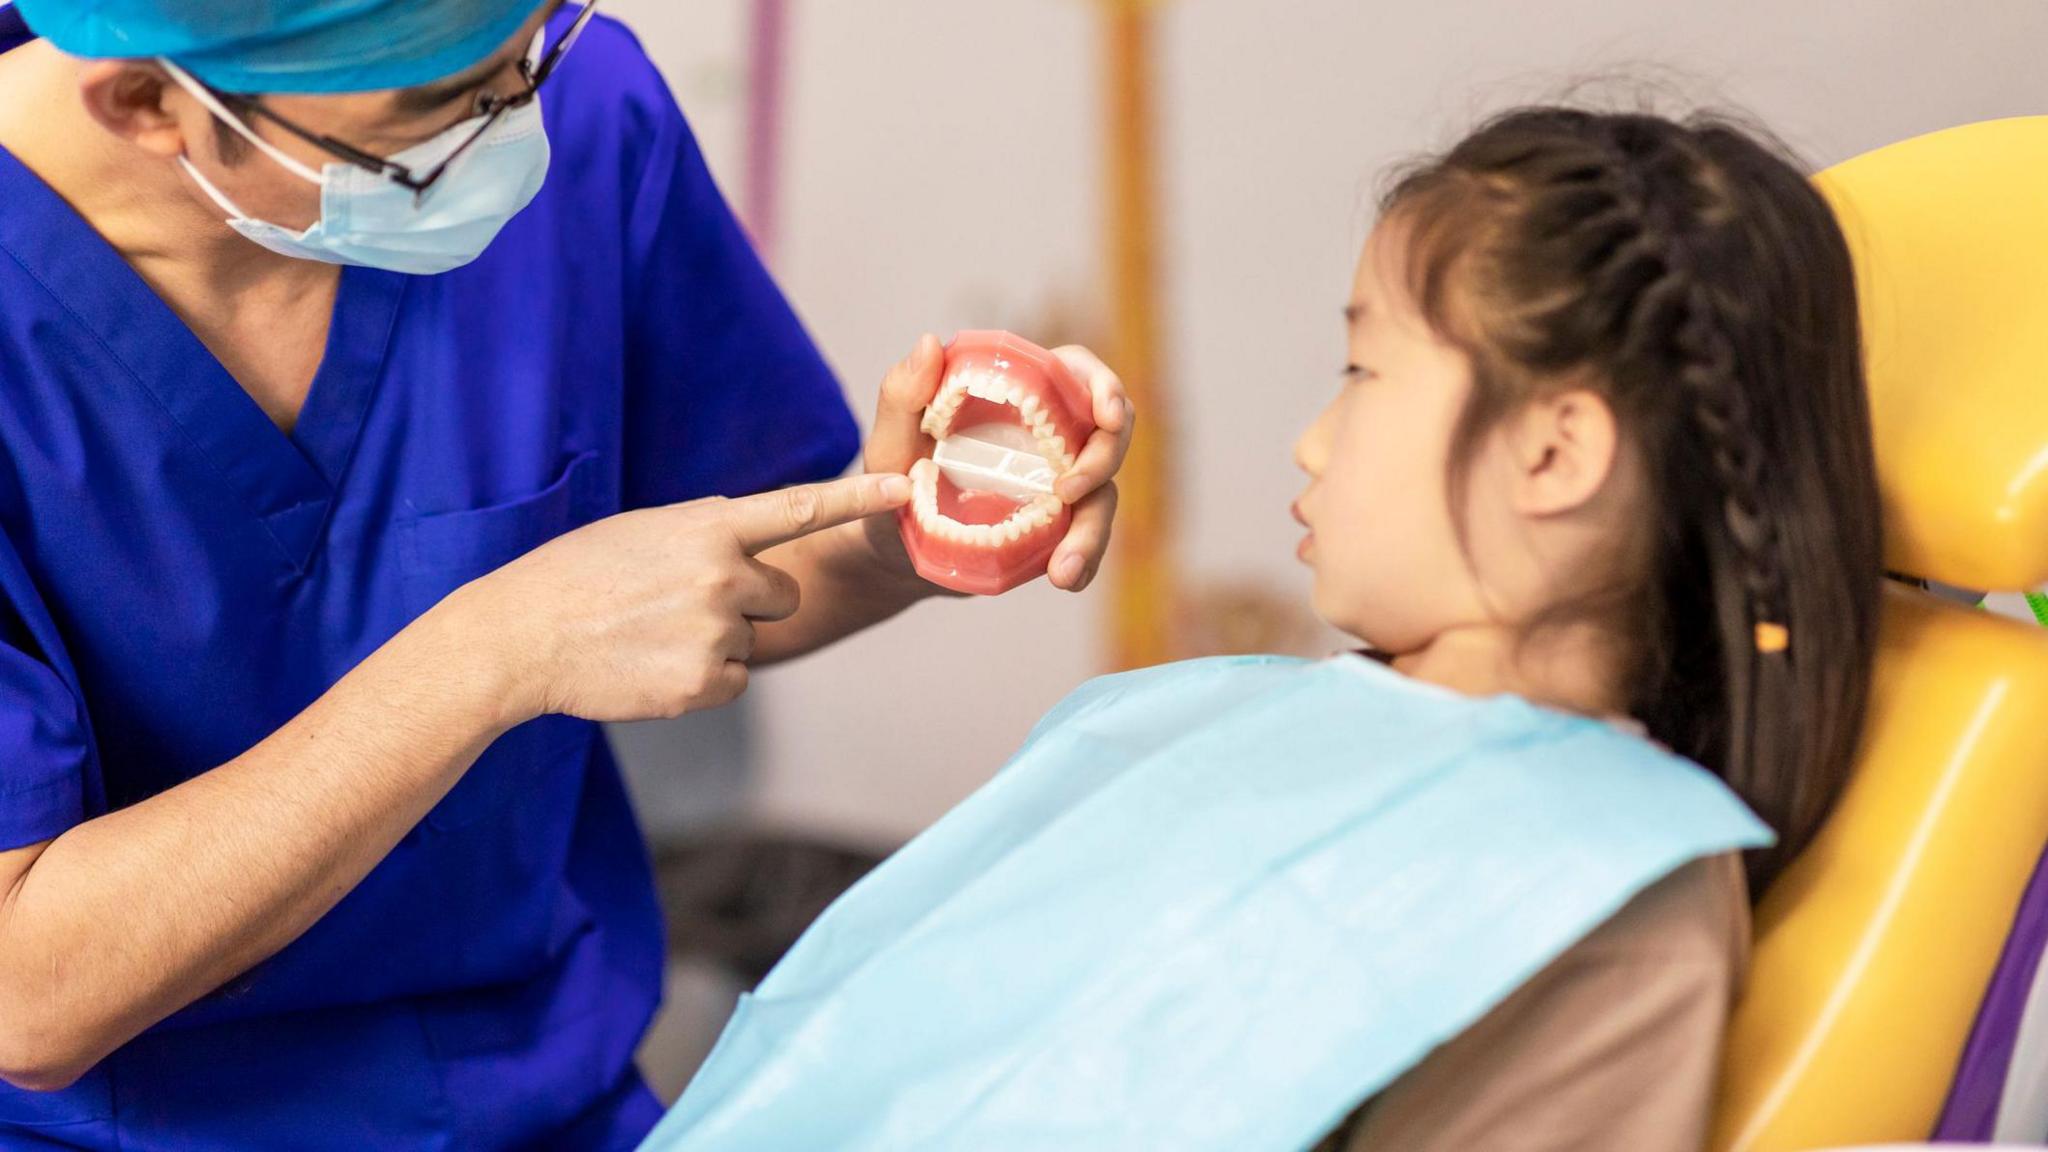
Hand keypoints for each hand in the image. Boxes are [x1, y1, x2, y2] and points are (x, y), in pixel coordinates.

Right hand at [451, 473, 911, 724]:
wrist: (522, 637)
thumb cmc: (579, 575)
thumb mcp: (645, 530)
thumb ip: (708, 531)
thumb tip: (751, 536)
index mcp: (708, 526)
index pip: (799, 508)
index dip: (858, 498)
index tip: (907, 490)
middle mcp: (723, 575)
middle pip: (785, 594)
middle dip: (751, 601)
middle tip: (683, 602)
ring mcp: (717, 632)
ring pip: (755, 638)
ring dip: (719, 639)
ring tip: (654, 632)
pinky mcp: (707, 683)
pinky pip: (735, 678)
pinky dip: (705, 678)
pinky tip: (655, 664)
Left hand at [862, 334, 1134, 591]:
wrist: (890, 551)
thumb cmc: (890, 483)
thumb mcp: (888, 442)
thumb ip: (902, 395)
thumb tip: (930, 343)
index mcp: (1017, 396)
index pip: (1077, 373)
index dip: (1104, 387)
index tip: (1105, 416)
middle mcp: (1047, 435)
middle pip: (1107, 433)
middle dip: (1103, 460)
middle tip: (1067, 494)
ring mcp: (1056, 482)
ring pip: (1102, 495)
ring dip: (1093, 531)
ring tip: (1063, 570)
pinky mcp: (1055, 526)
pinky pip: (1087, 538)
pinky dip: (1085, 560)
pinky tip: (1066, 578)